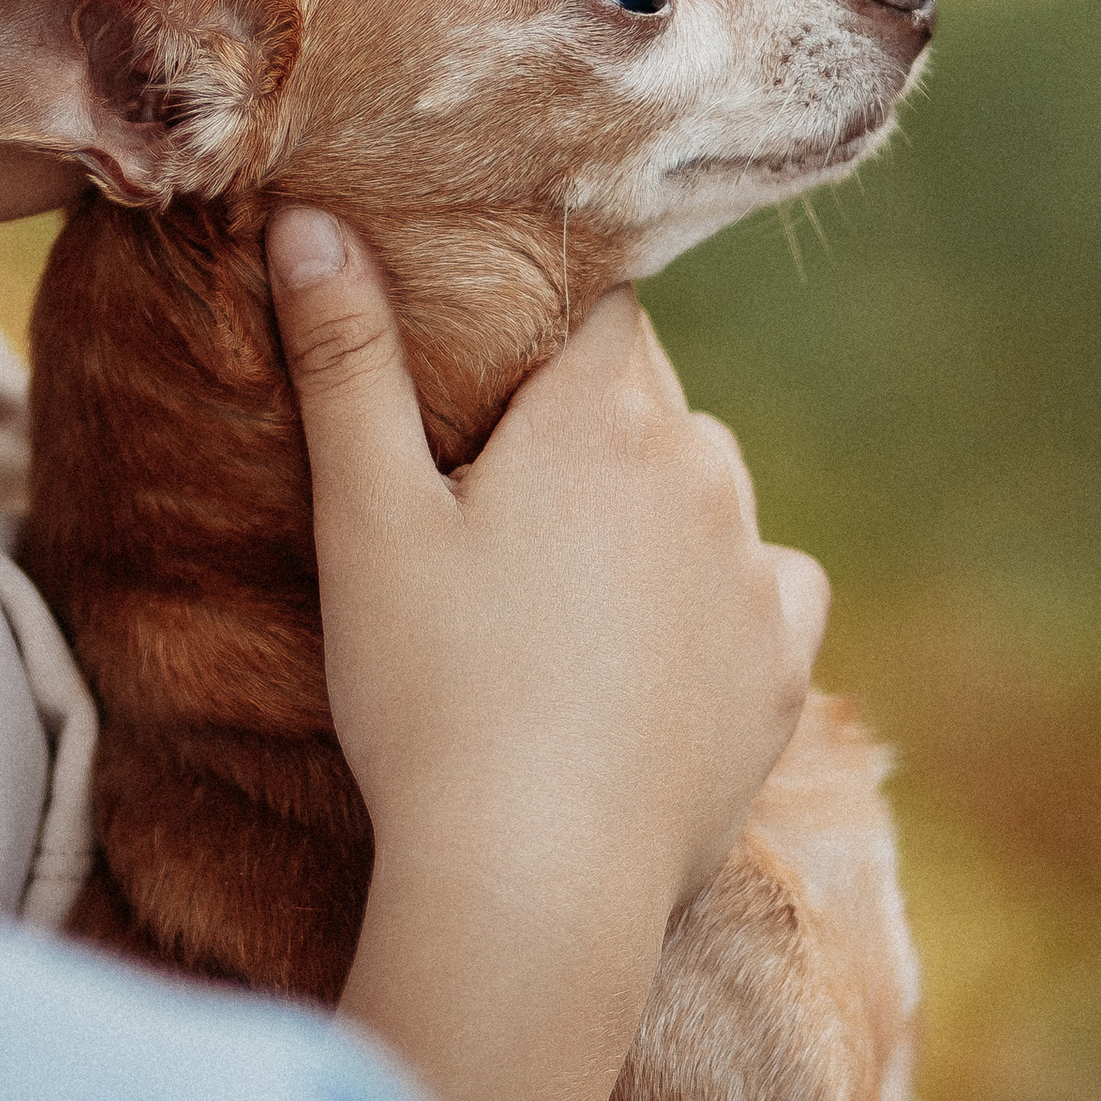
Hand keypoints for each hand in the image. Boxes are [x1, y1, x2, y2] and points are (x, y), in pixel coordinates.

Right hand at [265, 203, 825, 1100]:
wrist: (536, 883)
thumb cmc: (431, 692)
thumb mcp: (364, 518)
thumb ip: (345, 359)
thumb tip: (312, 218)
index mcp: (603, 415)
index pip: (602, 317)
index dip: (545, 348)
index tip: (493, 399)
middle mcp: (706, 470)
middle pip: (655, 407)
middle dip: (594, 438)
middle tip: (502, 518)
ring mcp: (759, 573)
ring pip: (712, 502)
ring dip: (657, 525)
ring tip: (566, 605)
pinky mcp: (787, 672)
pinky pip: (763, 599)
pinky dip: (713, 614)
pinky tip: (642, 667)